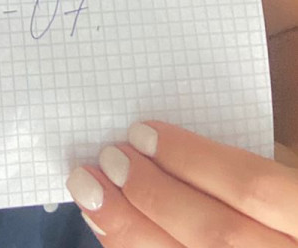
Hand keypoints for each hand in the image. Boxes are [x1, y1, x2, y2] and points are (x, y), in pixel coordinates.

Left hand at [65, 120, 297, 243]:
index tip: (141, 133)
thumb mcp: (285, 181)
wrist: (279, 245)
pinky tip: (110, 231)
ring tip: (92, 192)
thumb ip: (246, 167)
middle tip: (110, 159)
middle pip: (214, 232)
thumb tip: (166, 147)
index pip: (249, 186)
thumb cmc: (282, 211)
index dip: (192, 158)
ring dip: (131, 228)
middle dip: (153, 192)